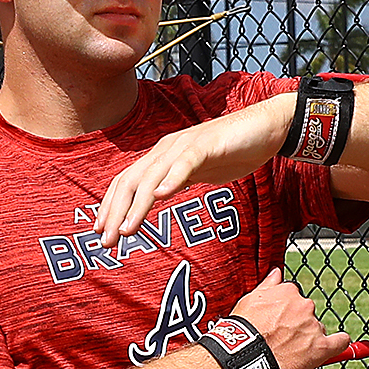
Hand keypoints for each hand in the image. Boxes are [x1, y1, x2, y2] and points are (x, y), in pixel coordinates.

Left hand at [94, 95, 295, 244]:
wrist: (267, 127)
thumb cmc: (233, 151)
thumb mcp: (198, 172)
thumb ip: (176, 182)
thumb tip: (156, 198)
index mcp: (162, 157)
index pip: (127, 182)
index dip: (110, 207)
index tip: (101, 233)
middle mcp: (167, 150)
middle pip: (131, 181)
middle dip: (115, 212)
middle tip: (107, 241)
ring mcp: (185, 146)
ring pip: (152, 176)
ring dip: (137, 204)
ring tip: (127, 229)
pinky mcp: (207, 145)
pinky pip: (185, 162)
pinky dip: (172, 179)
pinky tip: (162, 196)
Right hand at [221, 270, 351, 368]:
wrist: (245, 354)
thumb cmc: (244, 327)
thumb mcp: (251, 299)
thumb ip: (268, 285)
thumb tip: (276, 272)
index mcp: (290, 292)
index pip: (295, 299)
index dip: (287, 311)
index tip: (279, 322)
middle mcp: (305, 306)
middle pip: (307, 314)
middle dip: (298, 324)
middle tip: (282, 338)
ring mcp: (314, 326)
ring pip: (317, 329)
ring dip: (308, 337)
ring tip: (289, 352)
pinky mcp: (321, 348)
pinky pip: (340, 342)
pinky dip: (340, 343)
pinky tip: (336, 345)